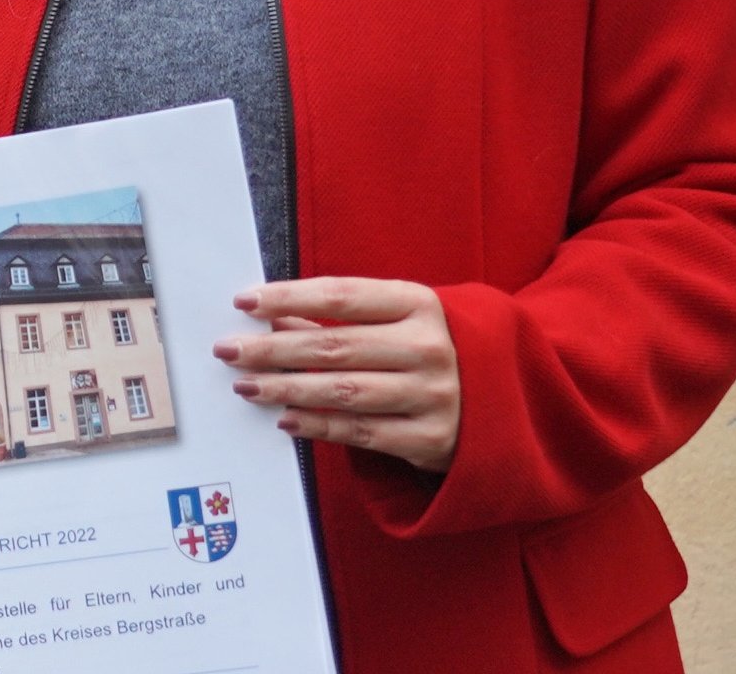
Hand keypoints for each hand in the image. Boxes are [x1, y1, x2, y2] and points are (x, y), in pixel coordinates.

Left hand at [214, 276, 460, 472]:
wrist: (507, 400)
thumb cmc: (433, 348)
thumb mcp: (400, 320)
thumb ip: (342, 318)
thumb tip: (271, 316)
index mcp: (420, 305)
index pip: (342, 297)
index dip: (289, 297)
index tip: (245, 301)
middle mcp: (429, 348)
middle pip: (334, 347)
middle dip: (273, 349)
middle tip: (228, 350)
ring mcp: (434, 395)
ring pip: (343, 392)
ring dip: (286, 389)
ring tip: (246, 385)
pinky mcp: (431, 439)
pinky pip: (361, 432)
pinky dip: (318, 426)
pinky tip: (285, 419)